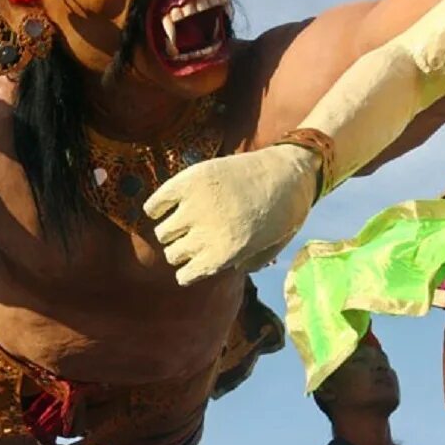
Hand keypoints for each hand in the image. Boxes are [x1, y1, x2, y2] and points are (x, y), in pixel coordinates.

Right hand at [144, 144, 318, 285]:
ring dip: (171, 230)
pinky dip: (155, 207)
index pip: (185, 275)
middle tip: (192, 239)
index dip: (190, 271)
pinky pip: (156, 203)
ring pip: (163, 231)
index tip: (194, 264)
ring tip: (183, 221)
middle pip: (173, 253)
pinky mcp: (189, 180)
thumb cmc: (286, 211)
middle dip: (182, 249)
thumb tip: (228, 268)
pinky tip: (164, 206)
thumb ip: (248, 263)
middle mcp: (206, 232)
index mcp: (225, 254)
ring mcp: (196, 204)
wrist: (289, 169)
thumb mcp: (271, 247)